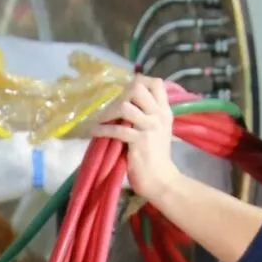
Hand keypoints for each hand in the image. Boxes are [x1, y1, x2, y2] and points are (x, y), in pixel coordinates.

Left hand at [95, 76, 182, 201]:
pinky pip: (117, 129)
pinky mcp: (139, 141)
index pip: (156, 83)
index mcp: (164, 110)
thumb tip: (126, 99)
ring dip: (108, 112)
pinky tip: (96, 131)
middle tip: (111, 109)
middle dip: (120, 96)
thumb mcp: (157, 129)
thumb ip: (147, 113)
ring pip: (125, 106)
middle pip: (138, 88)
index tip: (125, 94)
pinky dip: (102, 129)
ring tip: (101, 121)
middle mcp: (159, 115)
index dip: (138, 82)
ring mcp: (150, 127)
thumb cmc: (156, 155)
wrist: (161, 179)